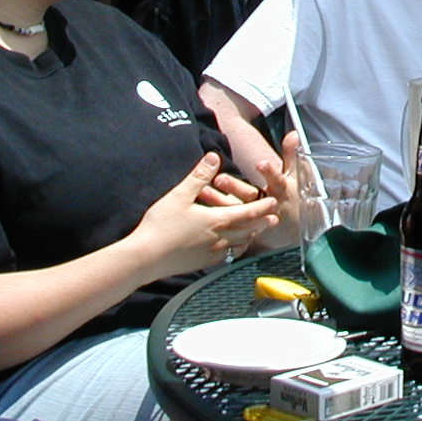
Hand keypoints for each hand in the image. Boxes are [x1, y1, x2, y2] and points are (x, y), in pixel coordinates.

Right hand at [132, 152, 278, 279]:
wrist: (146, 258)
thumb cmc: (161, 225)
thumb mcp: (180, 195)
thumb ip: (199, 176)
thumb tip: (214, 157)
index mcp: (217, 220)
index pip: (248, 212)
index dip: (263, 207)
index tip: (274, 201)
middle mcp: (220, 238)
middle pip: (249, 230)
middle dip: (262, 223)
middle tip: (275, 218)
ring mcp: (213, 253)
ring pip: (239, 244)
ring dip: (251, 236)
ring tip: (257, 232)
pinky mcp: (203, 263)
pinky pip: (227, 256)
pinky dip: (235, 249)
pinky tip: (232, 248)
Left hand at [201, 134, 300, 249]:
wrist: (293, 230)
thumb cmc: (294, 197)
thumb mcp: (295, 176)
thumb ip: (290, 155)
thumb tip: (293, 133)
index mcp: (281, 191)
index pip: (276, 180)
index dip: (269, 172)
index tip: (260, 163)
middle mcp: (268, 206)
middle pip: (251, 197)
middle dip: (235, 188)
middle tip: (220, 178)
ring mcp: (257, 220)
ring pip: (236, 212)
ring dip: (219, 201)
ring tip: (202, 190)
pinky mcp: (246, 232)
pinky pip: (228, 227)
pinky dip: (214, 219)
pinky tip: (198, 210)